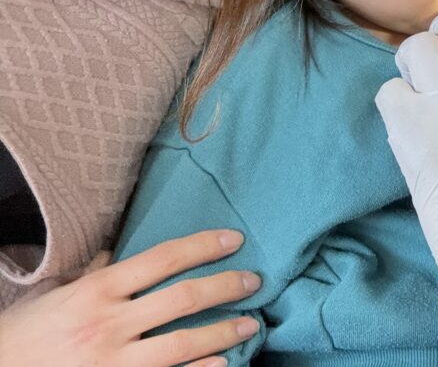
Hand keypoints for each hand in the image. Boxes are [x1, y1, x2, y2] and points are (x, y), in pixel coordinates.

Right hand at [0, 230, 261, 365]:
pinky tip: (222, 366)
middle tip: (254, 280)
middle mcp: (110, 323)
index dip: (204, 247)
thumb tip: (118, 252)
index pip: (164, 258)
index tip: (234, 239)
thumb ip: (95, 273)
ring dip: (223, 332)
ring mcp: (114, 363)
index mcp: (98, 288)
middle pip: (183, 297)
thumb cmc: (25, 334)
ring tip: (250, 324)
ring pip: (183, 343)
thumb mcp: (59, 293)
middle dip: (225, 287)